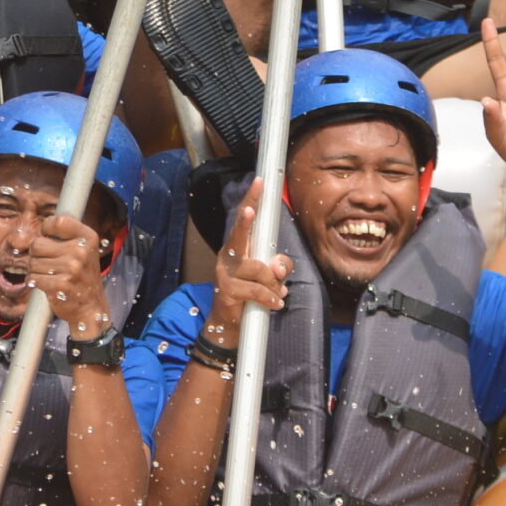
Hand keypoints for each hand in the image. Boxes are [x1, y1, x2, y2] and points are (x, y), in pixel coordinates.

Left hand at [26, 212, 115, 339]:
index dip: (47, 228)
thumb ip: (65, 236)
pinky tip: (47, 285)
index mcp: (88, 238)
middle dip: (36, 254)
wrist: (91, 307)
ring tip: (50, 275)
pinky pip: (32, 278)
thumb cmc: (82, 276)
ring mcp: (71, 268)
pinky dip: (35, 282)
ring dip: (35, 270)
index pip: (58, 221)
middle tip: (48, 263)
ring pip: (32, 262)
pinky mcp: (60, 285)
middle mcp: (81, 251)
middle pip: (37, 243)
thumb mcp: (84, 250)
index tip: (48, 237)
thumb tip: (40, 226)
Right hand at [207, 181, 289, 335]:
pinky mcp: (227, 289)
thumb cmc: (251, 294)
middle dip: (246, 220)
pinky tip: (275, 304)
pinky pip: (257, 290)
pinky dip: (270, 298)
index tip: (260, 181)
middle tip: (249, 210)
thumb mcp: (270, 277)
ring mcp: (226, 272)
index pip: (246, 219)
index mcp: (240, 247)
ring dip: (274, 284)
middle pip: (239, 232)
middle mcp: (229, 254)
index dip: (253, 199)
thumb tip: (279, 268)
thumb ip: (279, 266)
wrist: (230, 323)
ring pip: (259, 269)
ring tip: (277, 294)